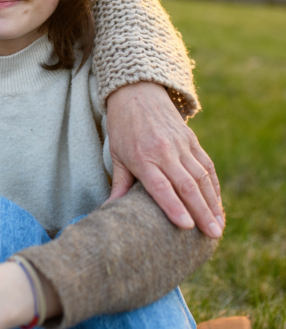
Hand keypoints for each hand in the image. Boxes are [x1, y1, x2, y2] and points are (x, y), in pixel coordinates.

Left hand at [105, 81, 223, 237]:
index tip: (186, 226)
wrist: (136, 93)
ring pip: (201, 177)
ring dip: (212, 203)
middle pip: (186, 185)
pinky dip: (214, 187)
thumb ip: (119, 183)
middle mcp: (164, 151)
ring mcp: (181, 145)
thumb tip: (109, 210)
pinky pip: (207, 166)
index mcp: (142, 157)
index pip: (160, 186)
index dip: (173, 206)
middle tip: (212, 236)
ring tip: (218, 226)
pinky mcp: (192, 140)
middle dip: (201, 212)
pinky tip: (217, 205)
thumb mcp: (117, 154)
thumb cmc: (122, 127)